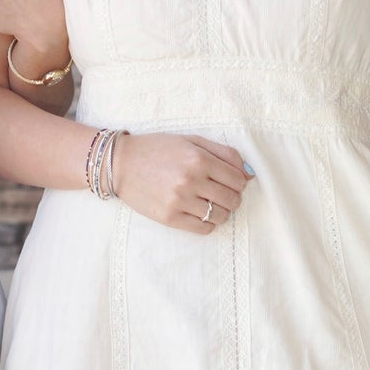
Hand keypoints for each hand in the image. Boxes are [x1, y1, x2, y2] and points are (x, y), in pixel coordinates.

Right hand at [110, 133, 253, 232]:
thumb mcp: (191, 141)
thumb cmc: (157, 149)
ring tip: (211, 204)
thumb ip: (223, 153)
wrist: (121, 164)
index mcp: (199, 159)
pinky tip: (200, 214)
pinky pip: (203, 228)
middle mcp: (191, 181)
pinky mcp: (169, 218)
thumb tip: (249, 173)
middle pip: (232, 199)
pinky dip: (208, 224)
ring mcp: (180, 201)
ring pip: (220, 216)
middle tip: (222, 194)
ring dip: (222, 212)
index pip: (238, 179)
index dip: (239, 182)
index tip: (231, 182)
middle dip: (233, 198)